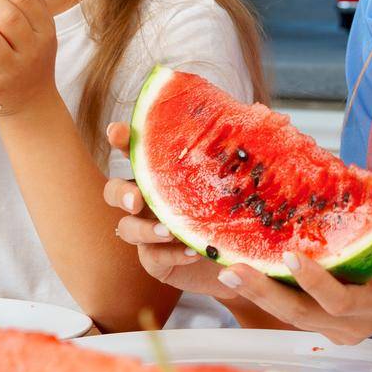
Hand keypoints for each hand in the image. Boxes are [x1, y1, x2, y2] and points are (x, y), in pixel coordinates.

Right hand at [102, 124, 239, 300]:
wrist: (241, 256)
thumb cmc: (235, 210)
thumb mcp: (240, 177)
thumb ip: (240, 149)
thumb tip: (258, 111)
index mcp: (162, 173)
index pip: (135, 151)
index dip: (121, 139)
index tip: (117, 132)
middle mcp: (148, 200)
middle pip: (114, 191)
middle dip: (120, 193)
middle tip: (136, 199)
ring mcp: (148, 231)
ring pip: (126, 228)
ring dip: (145, 228)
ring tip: (170, 230)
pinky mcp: (155, 260)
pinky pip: (152, 256)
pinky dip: (171, 253)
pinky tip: (193, 251)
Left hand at [214, 231, 371, 345]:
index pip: (338, 300)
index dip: (314, 281)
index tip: (291, 255)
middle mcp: (349, 323)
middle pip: (300, 314)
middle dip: (265, 292)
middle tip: (233, 269)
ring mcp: (334, 326)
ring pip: (289, 314)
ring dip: (257, 294)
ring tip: (226, 271)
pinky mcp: (323, 320)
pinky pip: (290, 308)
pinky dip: (265, 292)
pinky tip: (243, 270)